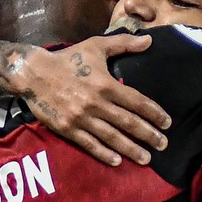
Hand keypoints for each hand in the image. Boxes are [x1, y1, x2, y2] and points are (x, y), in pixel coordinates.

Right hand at [18, 34, 171, 165]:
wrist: (34, 73)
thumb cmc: (69, 59)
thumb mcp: (96, 46)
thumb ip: (124, 43)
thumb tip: (149, 40)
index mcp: (105, 84)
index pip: (136, 101)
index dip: (154, 113)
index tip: (167, 123)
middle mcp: (96, 103)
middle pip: (128, 122)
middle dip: (148, 134)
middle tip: (164, 144)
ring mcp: (81, 118)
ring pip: (111, 137)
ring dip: (131, 148)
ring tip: (146, 158)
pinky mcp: (68, 128)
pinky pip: (89, 144)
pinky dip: (104, 154)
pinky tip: (117, 161)